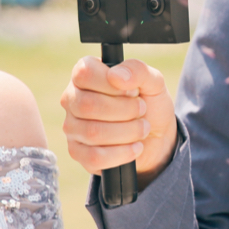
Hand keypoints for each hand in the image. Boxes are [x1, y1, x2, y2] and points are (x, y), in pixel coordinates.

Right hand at [61, 57, 177, 186]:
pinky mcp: (78, 153)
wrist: (156, 138)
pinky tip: (136, 147)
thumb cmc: (149, 104)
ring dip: (128, 132)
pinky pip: (95, 157)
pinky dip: (122, 153)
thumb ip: (138, 70)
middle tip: (142, 110)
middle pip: (87, 105)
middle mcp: (72, 99)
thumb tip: (116, 75)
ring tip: (143, 128)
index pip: (85, 73)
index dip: (113, 84)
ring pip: (92, 132)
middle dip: (125, 110)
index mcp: (85, 76)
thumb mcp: (153, 82)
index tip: (133, 91)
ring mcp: (72, 127)